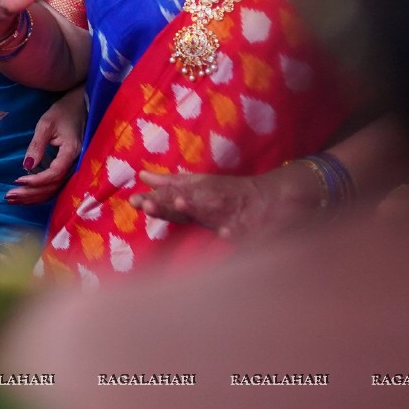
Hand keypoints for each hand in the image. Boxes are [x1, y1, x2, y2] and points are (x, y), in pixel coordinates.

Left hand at [7, 86, 85, 204]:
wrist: (81, 107)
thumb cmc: (63, 112)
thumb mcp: (46, 124)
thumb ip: (37, 146)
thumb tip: (27, 167)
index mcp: (71, 152)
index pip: (54, 174)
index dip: (36, 181)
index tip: (17, 181)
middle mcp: (75, 164)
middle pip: (53, 187)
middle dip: (30, 193)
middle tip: (9, 196)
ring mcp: (74, 168)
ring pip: (54, 189)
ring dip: (34, 197)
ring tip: (13, 200)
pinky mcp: (69, 169)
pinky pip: (56, 186)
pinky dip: (40, 193)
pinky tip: (26, 196)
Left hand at [129, 163, 322, 242]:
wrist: (272, 197)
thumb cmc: (228, 193)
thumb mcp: (198, 184)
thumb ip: (171, 182)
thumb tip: (143, 175)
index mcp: (197, 196)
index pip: (171, 200)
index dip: (154, 202)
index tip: (136, 202)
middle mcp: (210, 203)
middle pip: (185, 204)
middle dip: (168, 204)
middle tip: (148, 204)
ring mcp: (228, 214)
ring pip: (211, 211)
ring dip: (195, 207)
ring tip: (179, 202)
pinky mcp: (247, 227)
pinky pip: (239, 231)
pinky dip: (232, 231)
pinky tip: (225, 233)